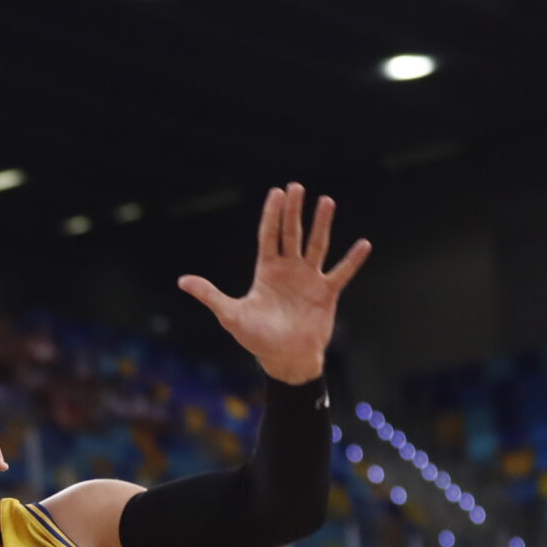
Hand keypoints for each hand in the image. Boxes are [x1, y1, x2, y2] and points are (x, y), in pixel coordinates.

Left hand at [177, 184, 371, 383]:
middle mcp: (288, 270)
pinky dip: (353, 260)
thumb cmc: (257, 339)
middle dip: (294, 210)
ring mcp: (309, 279)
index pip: (269, 236)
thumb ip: (210, 295)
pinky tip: (364, 244)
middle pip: (291, 233)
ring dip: (322, 224)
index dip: (272, 215)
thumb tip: (182, 281)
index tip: (276, 192)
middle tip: (296, 186)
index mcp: (266, 272)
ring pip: (317, 245)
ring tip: (326, 201)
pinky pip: (341, 273)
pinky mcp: (326, 293)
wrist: (285, 360)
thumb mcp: (230, 315)